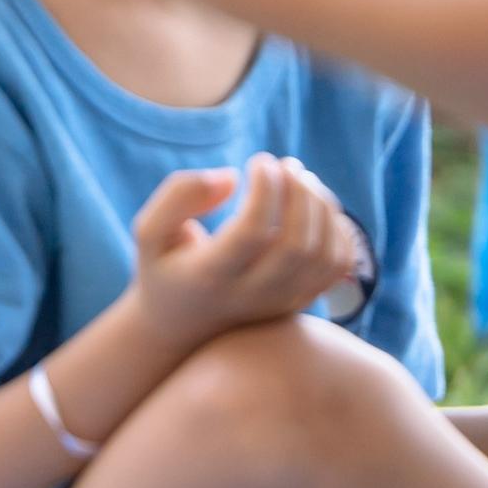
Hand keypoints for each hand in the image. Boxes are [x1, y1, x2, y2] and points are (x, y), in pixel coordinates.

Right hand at [127, 156, 372, 341]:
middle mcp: (251, 296)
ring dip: (322, 206)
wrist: (180, 326)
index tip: (258, 161)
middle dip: (300, 193)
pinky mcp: (300, 301)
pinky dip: (338, 229)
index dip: (265, 188)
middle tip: (286, 164)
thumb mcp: (149, 232)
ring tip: (302, 179)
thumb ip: (179, 196)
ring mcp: (281, 303)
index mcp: (211, 277)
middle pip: (298, 245)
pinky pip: (338, 265)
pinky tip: (316, 207)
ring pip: (324, 255)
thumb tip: (230, 177)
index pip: (253, 231)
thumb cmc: (165, 267)